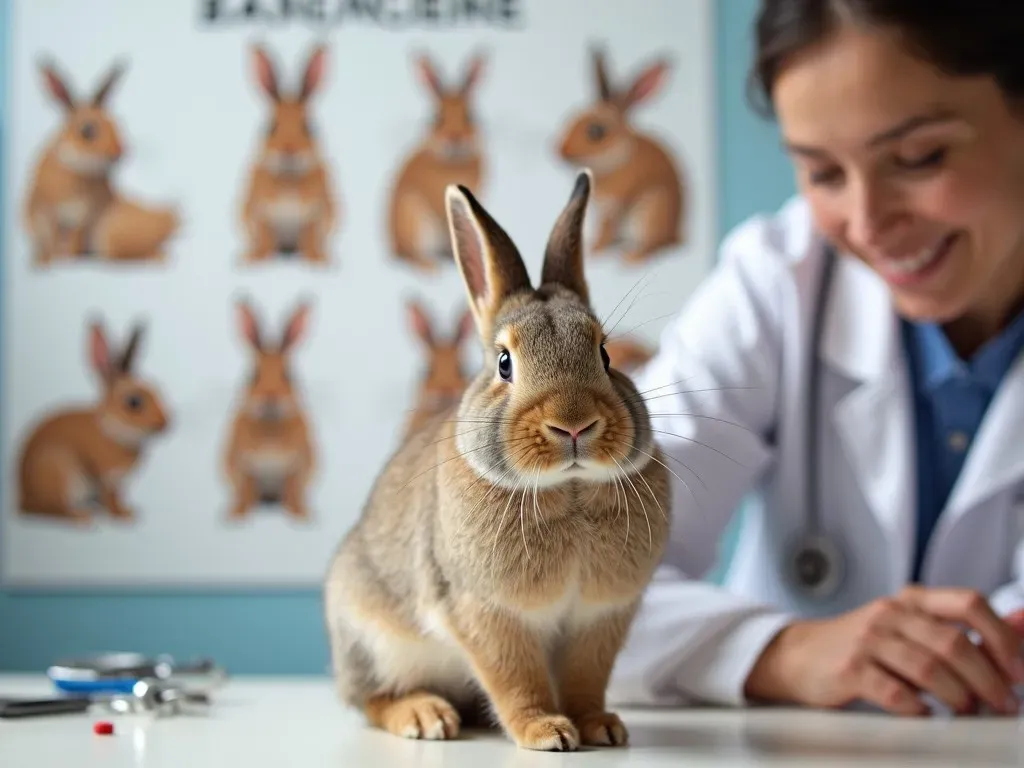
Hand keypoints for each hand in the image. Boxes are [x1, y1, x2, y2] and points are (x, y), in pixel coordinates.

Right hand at [744, 586, 1023, 715]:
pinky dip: (918, 709)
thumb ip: (967, 629)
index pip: (969, 602)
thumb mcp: (913, 628)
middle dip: (988, 680)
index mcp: (912, 600)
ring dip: (959, 697)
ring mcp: (867, 640)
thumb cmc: (865, 645)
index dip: (1002, 636)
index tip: (1018, 670)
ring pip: (928, 668)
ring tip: (967, 711)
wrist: (800, 655)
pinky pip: (894, 693)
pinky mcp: (849, 669)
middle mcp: (890, 613)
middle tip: (1002, 704)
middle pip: (954, 642)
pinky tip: (925, 714)